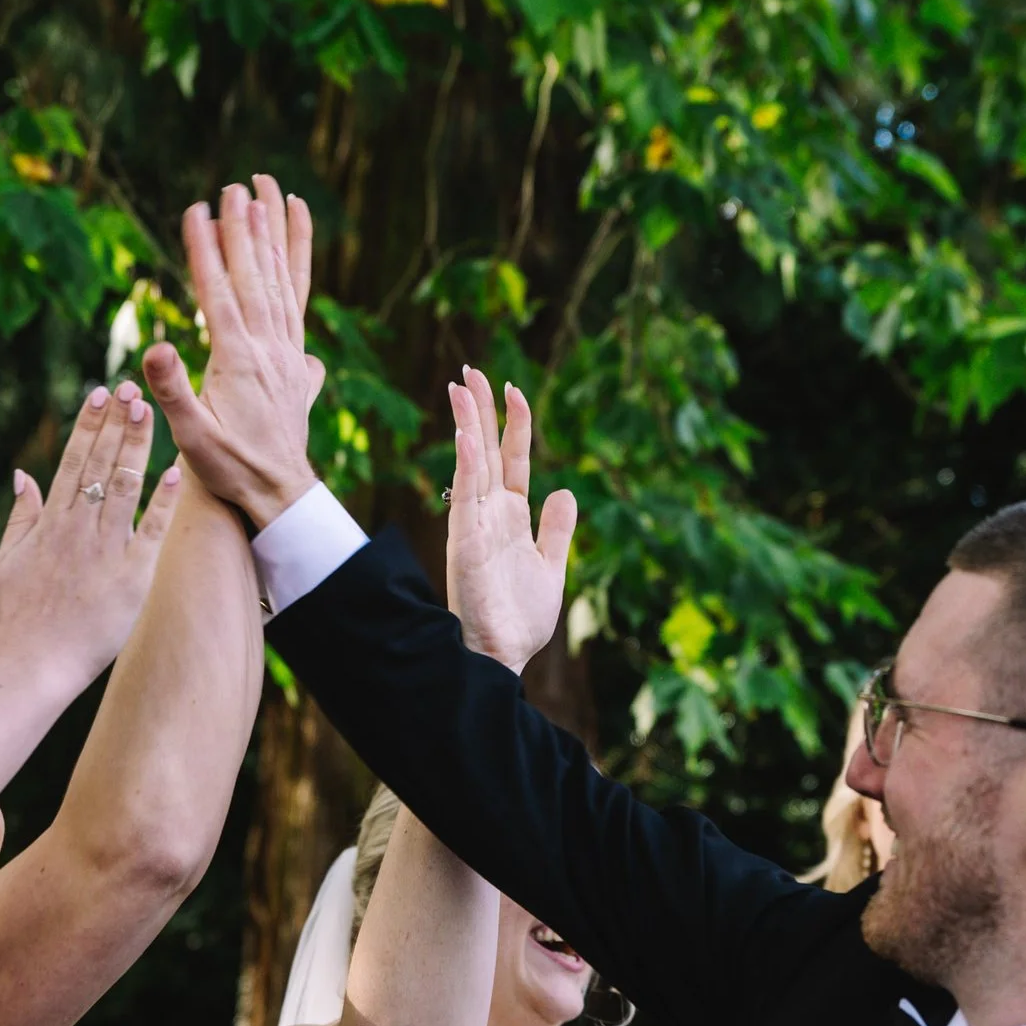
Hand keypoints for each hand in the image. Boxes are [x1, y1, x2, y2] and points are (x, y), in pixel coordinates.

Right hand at [0, 381, 180, 683]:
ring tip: (151, 412)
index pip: (73, 461)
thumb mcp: (8, 559)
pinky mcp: (130, 577)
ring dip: (138, 447)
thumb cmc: (19, 616)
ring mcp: (104, 550)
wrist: (32, 663)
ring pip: (125, 487)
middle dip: (117, 423)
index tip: (101, 394)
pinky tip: (173, 472)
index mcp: (50, 522)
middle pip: (101, 464)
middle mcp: (77, 528)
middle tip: (132, 387)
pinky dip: (161, 502)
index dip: (89, 425)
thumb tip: (22, 474)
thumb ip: (20, 515)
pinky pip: (150, 532)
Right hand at [144, 176, 321, 530]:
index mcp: (236, 361)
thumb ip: (172, 389)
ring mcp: (286, 350)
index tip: (196, 208)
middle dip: (244, 227)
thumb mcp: (191, 437)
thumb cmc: (228, 468)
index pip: (218, 293)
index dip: (205, 249)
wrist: (278, 494)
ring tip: (268, 189)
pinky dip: (297, 260)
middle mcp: (267, 348)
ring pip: (280, 279)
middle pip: (254, 275)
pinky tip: (296, 232)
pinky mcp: (296, 356)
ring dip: (273, 232)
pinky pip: (298, 297)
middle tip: (235, 183)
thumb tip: (155, 346)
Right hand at [444, 367, 577, 673]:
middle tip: (471, 370)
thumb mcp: (551, 567)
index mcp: (511, 518)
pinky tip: (465, 435)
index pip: (512, 460)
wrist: (504, 655)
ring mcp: (475, 526)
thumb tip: (565, 491)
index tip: (513, 388)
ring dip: (466, 425)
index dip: (514, 424)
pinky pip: (464, 496)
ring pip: (470, 464)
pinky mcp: (465, 543)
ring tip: (461, 385)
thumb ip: (556, 530)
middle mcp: (489, 515)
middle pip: (485, 451)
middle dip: (479, 410)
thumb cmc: (519, 618)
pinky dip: (465, 465)